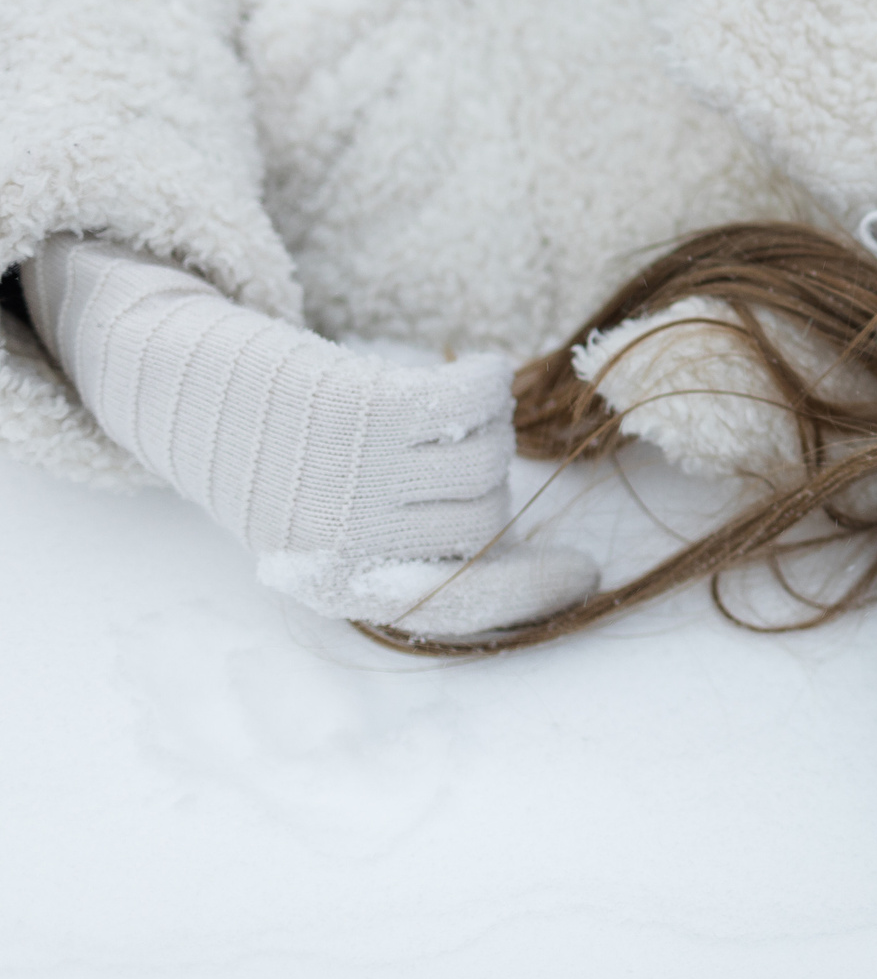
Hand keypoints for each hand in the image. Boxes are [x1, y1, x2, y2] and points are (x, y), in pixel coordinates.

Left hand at [28, 237, 597, 634]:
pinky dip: (488, 381)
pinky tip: (475, 372)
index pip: (462, 607)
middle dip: (485, 485)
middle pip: (488, 521)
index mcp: (342, 585)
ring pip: (489, 462)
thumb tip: (528, 561)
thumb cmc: (279, 462)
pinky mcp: (372, 411)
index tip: (585, 576)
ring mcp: (363, 476)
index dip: (534, 594)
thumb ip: (409, 550)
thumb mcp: (333, 527)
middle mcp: (356, 541)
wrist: (188, 392)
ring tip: (429, 412)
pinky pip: (481, 401)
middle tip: (437, 451)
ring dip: (481, 428)